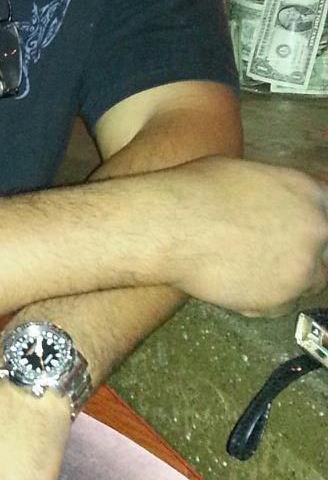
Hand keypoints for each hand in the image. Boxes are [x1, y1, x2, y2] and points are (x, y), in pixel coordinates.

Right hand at [162, 157, 327, 315]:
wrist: (167, 225)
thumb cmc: (189, 194)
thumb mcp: (240, 173)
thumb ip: (274, 191)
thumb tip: (274, 202)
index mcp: (307, 191)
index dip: (309, 228)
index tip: (296, 237)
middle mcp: (315, 228)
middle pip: (325, 253)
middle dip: (300, 255)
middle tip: (266, 255)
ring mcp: (302, 266)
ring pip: (307, 283)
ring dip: (283, 280)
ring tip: (243, 269)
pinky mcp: (281, 298)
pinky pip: (279, 306)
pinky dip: (259, 300)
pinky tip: (231, 283)